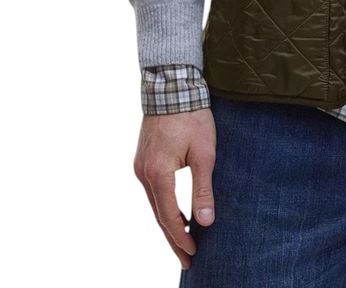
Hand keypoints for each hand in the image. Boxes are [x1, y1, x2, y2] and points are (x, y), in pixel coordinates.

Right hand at [133, 108, 216, 270]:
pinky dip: (164, 205)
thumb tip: (205, 222)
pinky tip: (176, 212)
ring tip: (184, 241)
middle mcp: (143, 173)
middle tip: (187, 260)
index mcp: (158, 174)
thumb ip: (202, 189)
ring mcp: (140, 166)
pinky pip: (153, 190)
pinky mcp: (143, 159)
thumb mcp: (204, 153)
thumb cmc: (192, 116)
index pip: (169, 217)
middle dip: (173, 238)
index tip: (193, 254)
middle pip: (158, 215)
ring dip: (168, 222)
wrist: (171, 86)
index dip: (181, 238)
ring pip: (154, 203)